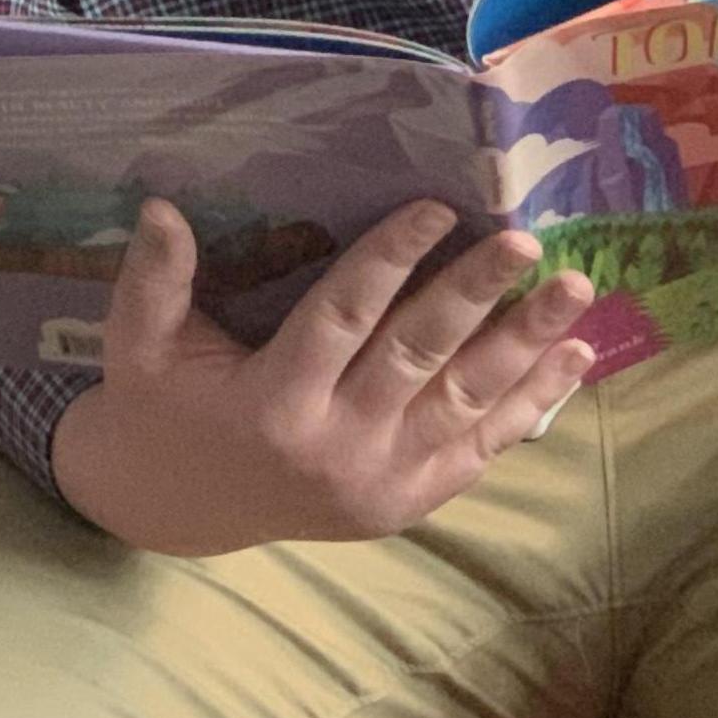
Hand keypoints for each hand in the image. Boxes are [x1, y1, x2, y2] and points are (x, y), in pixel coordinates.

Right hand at [50, 196, 595, 555]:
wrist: (180, 510)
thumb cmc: (163, 410)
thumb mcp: (140, 348)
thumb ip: (154, 281)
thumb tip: (163, 207)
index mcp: (271, 403)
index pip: (342, 318)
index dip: (390, 260)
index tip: (436, 207)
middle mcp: (334, 447)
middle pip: (418, 356)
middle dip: (475, 294)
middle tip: (525, 241)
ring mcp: (379, 480)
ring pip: (464, 401)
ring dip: (525, 343)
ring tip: (577, 289)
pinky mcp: (408, 502)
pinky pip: (480, 448)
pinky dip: (530, 401)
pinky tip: (574, 354)